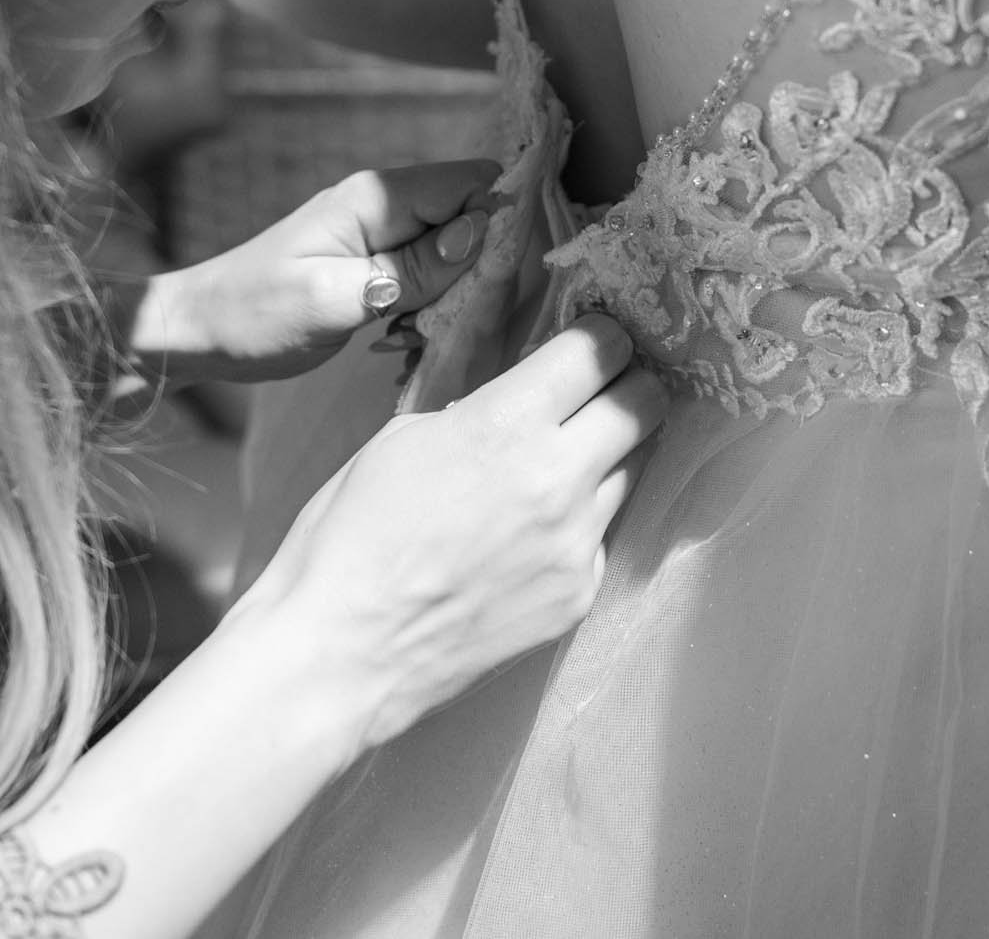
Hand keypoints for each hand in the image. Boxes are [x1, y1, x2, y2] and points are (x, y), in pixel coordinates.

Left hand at [129, 161, 497, 383]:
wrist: (202, 329)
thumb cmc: (255, 314)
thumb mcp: (332, 300)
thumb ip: (409, 270)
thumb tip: (478, 236)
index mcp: (376, 197)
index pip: (471, 183)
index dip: (499, 225)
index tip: (497, 280)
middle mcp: (384, 203)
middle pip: (471, 213)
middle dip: (483, 262)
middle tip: (458, 316)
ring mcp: (381, 232)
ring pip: (456, 245)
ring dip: (459, 288)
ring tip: (428, 329)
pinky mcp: (376, 261)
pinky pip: (431, 269)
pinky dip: (434, 301)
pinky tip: (410, 333)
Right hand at [234, 314, 669, 753]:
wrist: (341, 652)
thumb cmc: (348, 536)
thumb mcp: (400, 438)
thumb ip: (474, 408)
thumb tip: (515, 394)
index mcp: (505, 424)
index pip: (600, 350)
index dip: (601, 336)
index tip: (591, 341)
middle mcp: (558, 478)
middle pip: (646, 404)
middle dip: (628, 387)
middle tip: (598, 392)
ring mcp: (576, 543)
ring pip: (633, 469)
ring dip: (605, 455)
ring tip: (557, 466)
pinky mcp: (579, 595)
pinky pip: (600, 536)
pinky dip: (577, 524)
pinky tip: (529, 537)